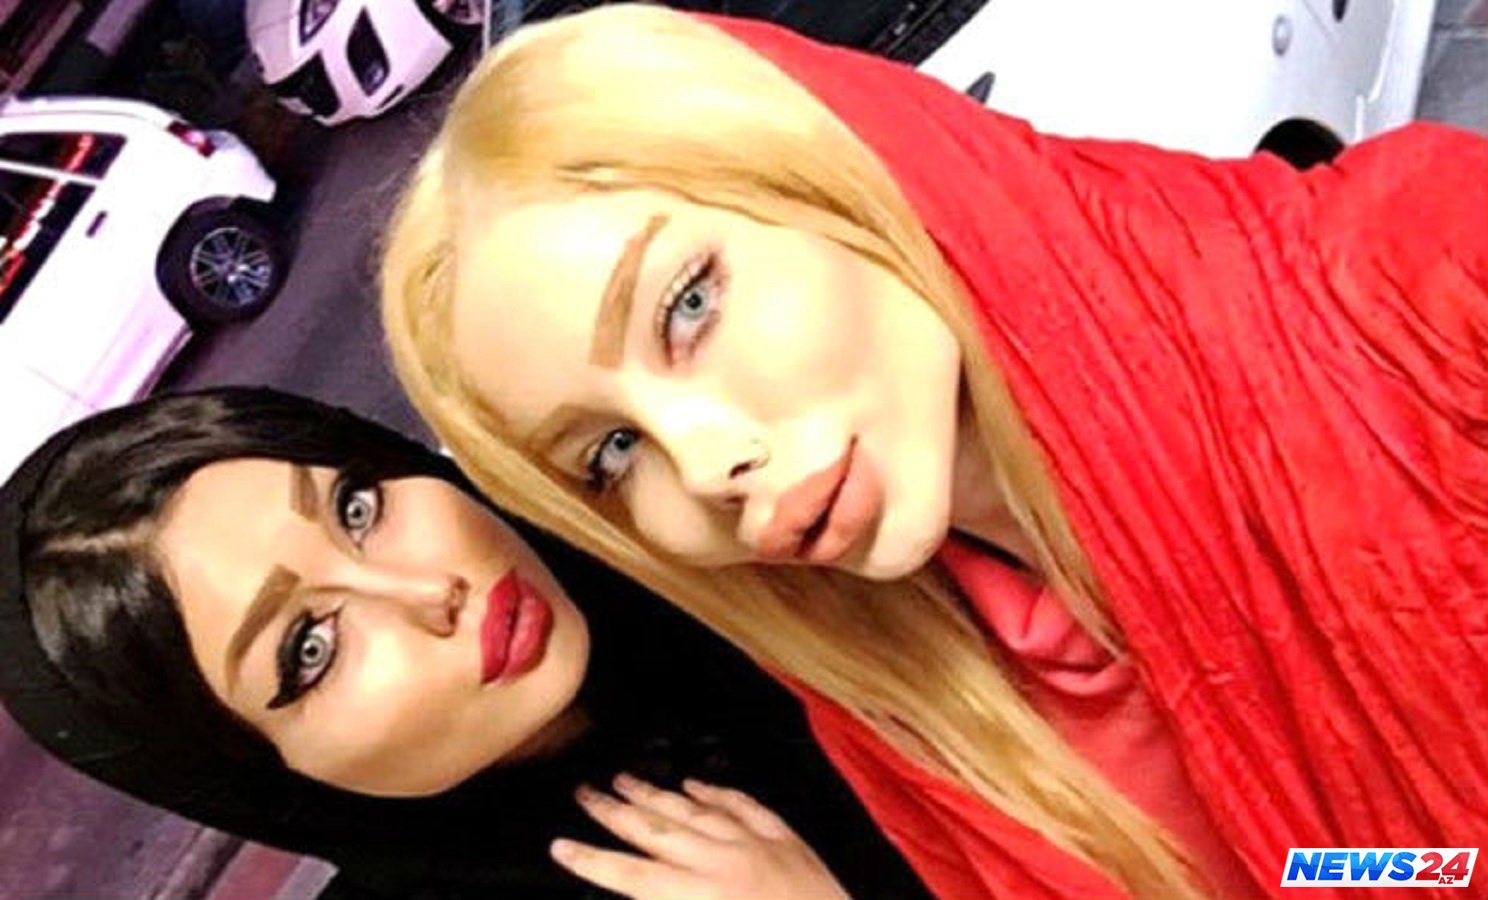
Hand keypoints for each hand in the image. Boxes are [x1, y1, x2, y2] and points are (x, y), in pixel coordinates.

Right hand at [551, 774, 851, 899]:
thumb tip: (638, 893)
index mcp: (697, 897)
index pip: (629, 876)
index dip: (592, 859)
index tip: (561, 844)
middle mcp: (720, 864)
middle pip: (654, 830)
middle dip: (613, 811)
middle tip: (584, 792)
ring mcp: (754, 844)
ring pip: (692, 809)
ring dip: (655, 794)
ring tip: (625, 779)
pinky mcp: (784, 838)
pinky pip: (742, 805)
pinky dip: (715, 792)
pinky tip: (695, 783)